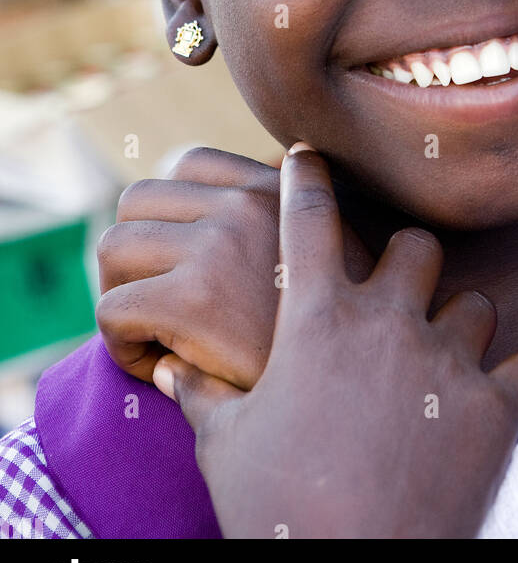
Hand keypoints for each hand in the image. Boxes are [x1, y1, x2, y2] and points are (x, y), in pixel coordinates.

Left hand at [96, 147, 373, 388]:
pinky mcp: (196, 300)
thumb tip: (216, 231)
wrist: (360, 399)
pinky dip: (121, 345)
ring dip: (120, 293)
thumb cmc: (340, 341)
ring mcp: (221, 245)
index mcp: (278, 187)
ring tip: (155, 336)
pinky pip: (112, 310)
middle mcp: (248, 202)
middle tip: (155, 304)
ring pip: (112, 246)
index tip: (185, 264)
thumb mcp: (328, 261)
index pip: (187, 163)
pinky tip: (162, 369)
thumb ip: (288, 230)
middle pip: (136, 198)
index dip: (170, 216)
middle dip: (132, 253)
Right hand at [152, 147, 517, 538]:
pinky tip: (502, 397)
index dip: (305, 177)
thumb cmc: (279, 512)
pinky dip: (517, 380)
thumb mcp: (226, 449)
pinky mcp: (496, 408)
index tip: (308, 155)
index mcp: (316, 320)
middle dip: (410, 265)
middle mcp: (386, 322)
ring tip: (449, 358)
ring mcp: (446, 361)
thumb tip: (174, 372)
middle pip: (417, 246)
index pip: (307, 218)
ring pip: (476, 303)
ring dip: (463, 327)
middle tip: (400, 296)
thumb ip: (205, 398)